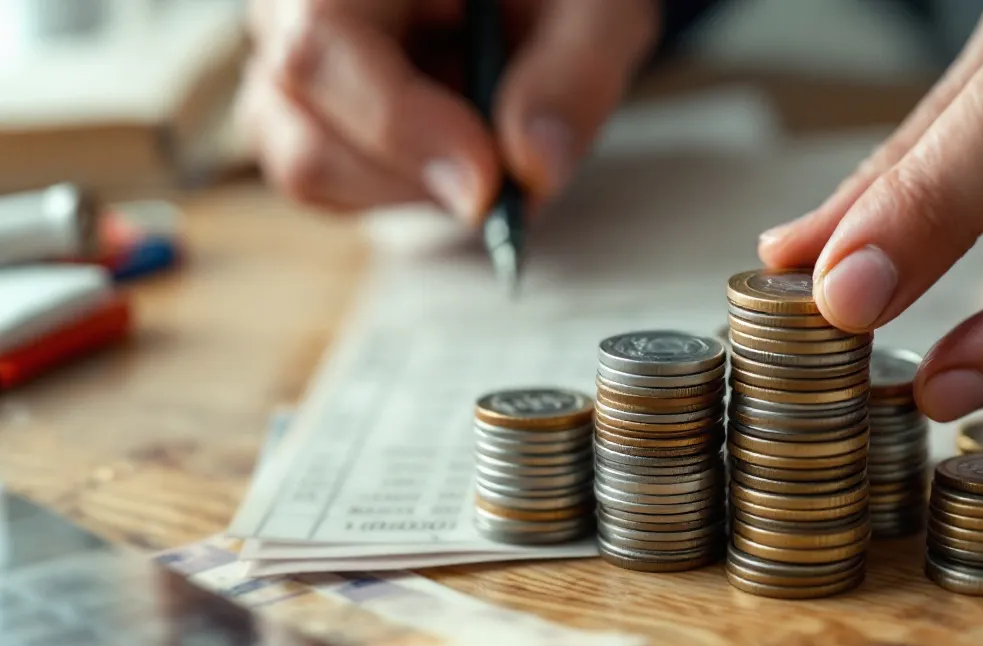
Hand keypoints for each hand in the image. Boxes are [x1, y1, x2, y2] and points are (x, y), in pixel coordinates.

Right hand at [239, 0, 658, 218]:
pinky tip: (459, 147)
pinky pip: (328, 185)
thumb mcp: (596, 8)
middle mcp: (291, 0)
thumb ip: (574, 73)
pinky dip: (404, 190)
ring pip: (303, 164)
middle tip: (509, 174)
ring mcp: (286, 58)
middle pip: (295, 116)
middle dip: (414, 172)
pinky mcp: (305, 113)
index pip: (322, 41)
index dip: (399, 123)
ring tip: (487, 138)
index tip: (487, 181)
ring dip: (411, 186)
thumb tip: (533, 167)